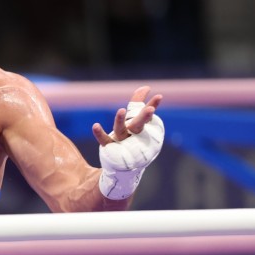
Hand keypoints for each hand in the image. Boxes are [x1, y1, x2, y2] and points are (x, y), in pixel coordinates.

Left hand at [92, 86, 164, 200]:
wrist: (125, 167)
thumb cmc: (132, 139)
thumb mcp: (135, 120)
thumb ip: (138, 103)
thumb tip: (145, 87)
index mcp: (139, 127)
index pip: (146, 114)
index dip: (152, 105)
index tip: (158, 96)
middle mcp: (132, 134)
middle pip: (138, 124)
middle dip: (144, 116)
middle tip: (150, 109)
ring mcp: (121, 141)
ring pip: (121, 130)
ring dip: (121, 120)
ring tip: (121, 110)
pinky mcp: (109, 147)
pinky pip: (104, 140)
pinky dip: (99, 133)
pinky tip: (95, 125)